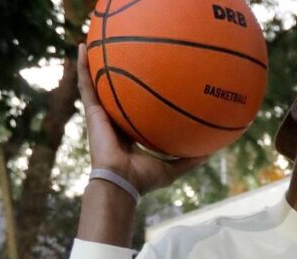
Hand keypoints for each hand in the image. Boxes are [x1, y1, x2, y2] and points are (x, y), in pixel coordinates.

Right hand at [76, 43, 206, 193]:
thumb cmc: (144, 179)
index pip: (134, 108)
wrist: (121, 182)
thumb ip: (190, 159)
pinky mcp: (92, 112)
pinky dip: (83, 66)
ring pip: (96, 83)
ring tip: (96, 40)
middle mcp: (115, 121)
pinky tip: (84, 47)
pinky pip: (86, 85)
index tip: (149, 78)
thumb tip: (212, 152)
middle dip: (117, 73)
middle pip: (115, 91)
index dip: (139, 95)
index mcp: (130, 132)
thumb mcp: (173, 168)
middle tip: (124, 52)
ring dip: (95, 62)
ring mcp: (101, 115)